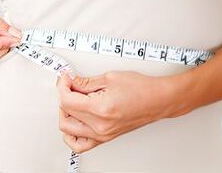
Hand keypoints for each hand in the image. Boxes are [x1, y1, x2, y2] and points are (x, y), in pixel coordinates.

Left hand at [55, 69, 172, 152]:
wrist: (159, 100)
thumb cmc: (141, 89)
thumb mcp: (108, 77)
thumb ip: (84, 82)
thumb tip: (69, 81)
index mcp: (100, 109)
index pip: (66, 101)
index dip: (62, 85)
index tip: (66, 78)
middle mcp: (100, 126)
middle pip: (65, 114)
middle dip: (63, 96)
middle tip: (69, 85)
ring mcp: (103, 135)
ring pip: (68, 130)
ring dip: (65, 113)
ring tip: (73, 100)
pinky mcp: (106, 137)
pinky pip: (80, 144)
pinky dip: (72, 134)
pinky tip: (74, 120)